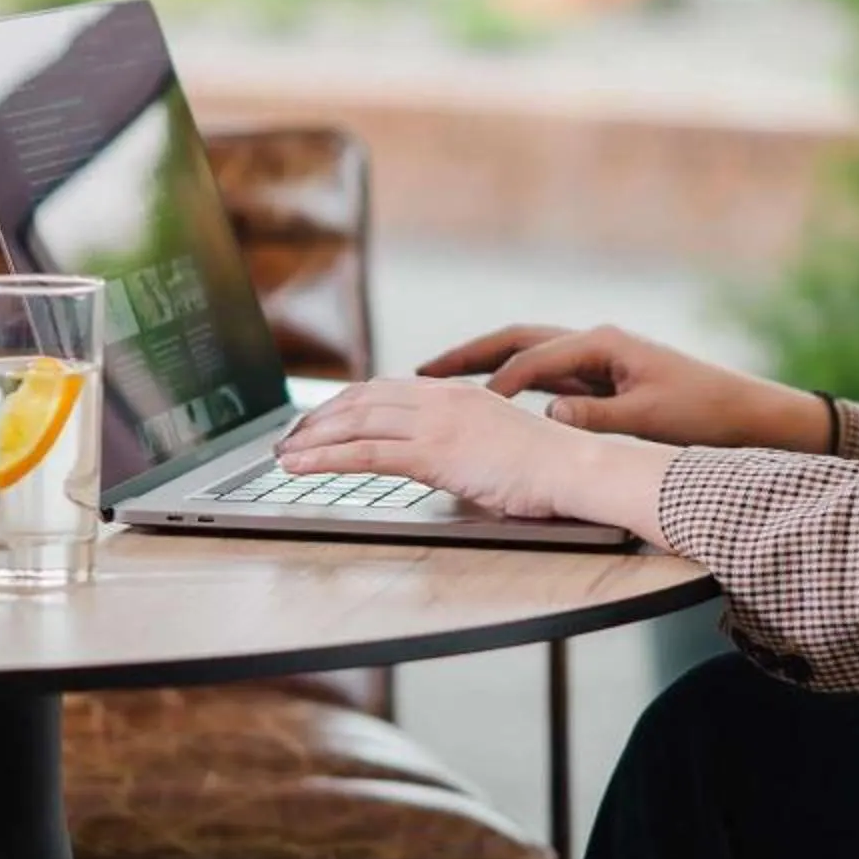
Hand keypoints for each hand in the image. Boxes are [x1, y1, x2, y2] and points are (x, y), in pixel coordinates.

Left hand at [280, 376, 653, 525]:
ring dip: (310, 439)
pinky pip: (364, 453)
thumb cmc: (547, 467)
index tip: (319, 420)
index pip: (383, 390)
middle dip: (317, 418)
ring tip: (283, 453)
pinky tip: (299, 466)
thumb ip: (462, 442)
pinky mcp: (434, 453)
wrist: (575, 468)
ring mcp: (436, 423)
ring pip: (354, 424)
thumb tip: (441, 460)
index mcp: (455, 393)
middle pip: (360, 400)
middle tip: (290, 437)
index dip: (343, 404)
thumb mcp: (496, 442)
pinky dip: (324, 458)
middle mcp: (440, 399)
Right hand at [413, 322, 831, 452]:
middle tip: (421, 371)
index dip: (497, 384)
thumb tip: (545, 415)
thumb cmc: (706, 415)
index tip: (463, 407)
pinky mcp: (603, 378)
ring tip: (438, 379)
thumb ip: (596, 419)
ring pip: (527, 354)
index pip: (534, 361)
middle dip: (469, 355)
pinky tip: (488, 399)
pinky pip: (545, 374)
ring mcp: (598, 358)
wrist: (750, 415)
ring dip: (485, 364)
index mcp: (605, 345)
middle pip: (518, 340)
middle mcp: (596, 342)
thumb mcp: (651, 418)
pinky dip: (512, 381)